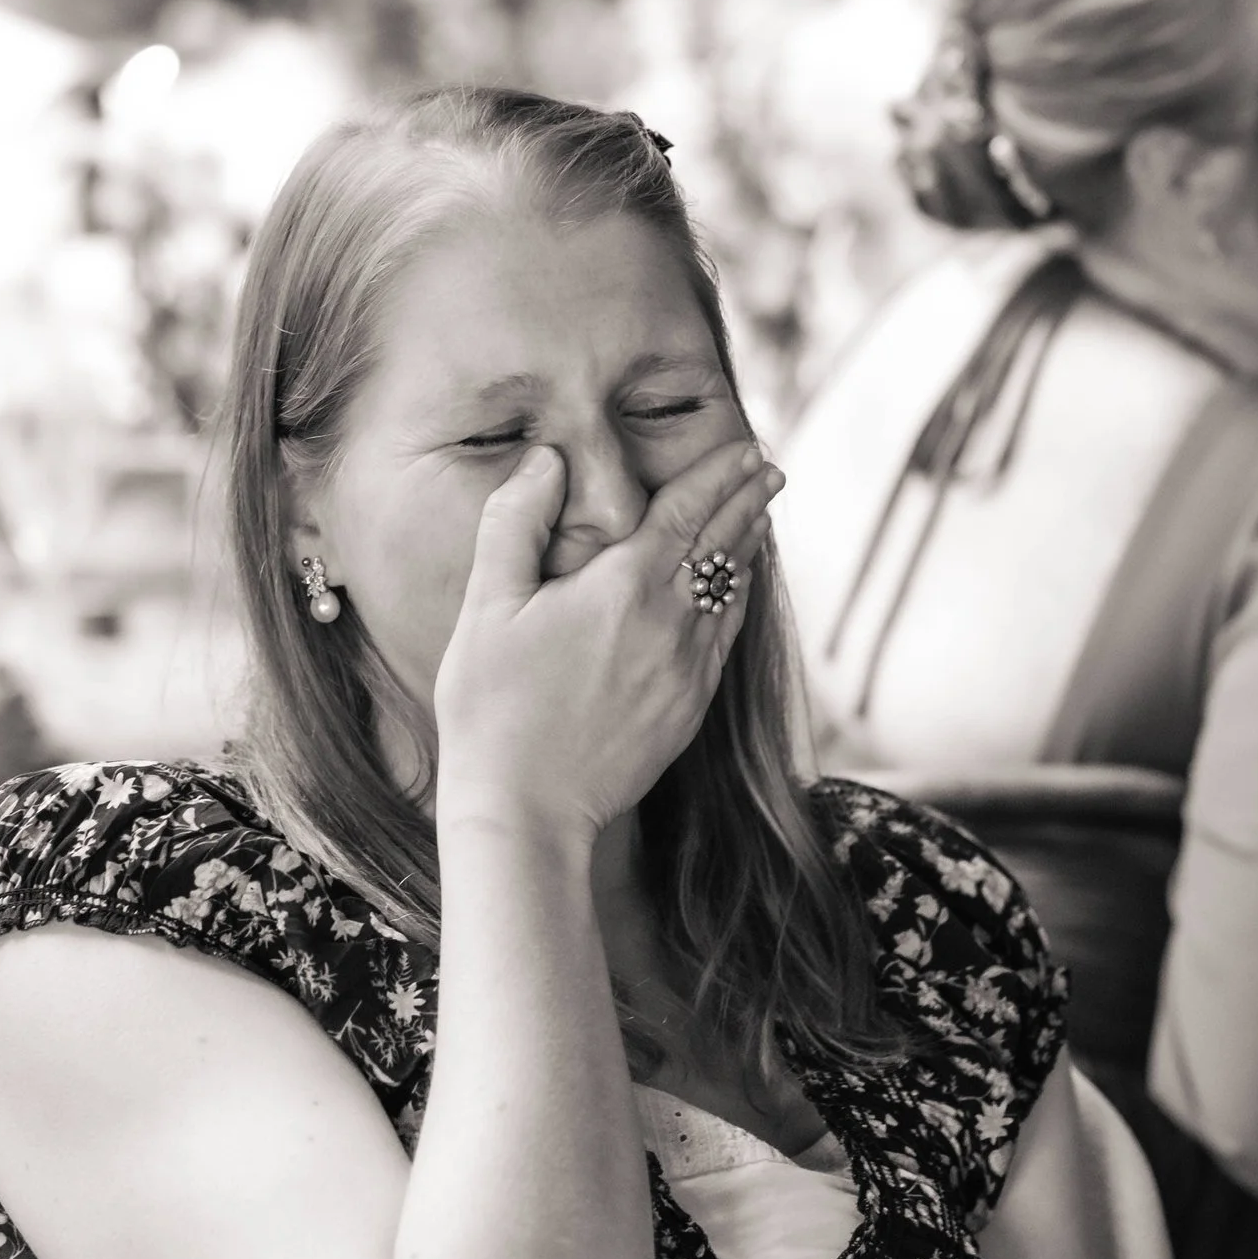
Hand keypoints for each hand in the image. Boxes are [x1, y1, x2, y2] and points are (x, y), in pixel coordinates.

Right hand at [433, 439, 784, 852]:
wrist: (527, 809)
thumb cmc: (493, 708)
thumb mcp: (488, 607)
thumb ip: (517, 522)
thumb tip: (547, 459)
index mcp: (624, 585)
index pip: (688, 510)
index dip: (720, 474)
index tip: (748, 449)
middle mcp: (671, 621)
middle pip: (723, 543)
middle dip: (747, 499)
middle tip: (769, 468)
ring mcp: (687, 669)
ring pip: (732, 590)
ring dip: (748, 545)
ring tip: (758, 515)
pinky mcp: (689, 708)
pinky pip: (726, 637)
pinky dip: (738, 599)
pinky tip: (737, 590)